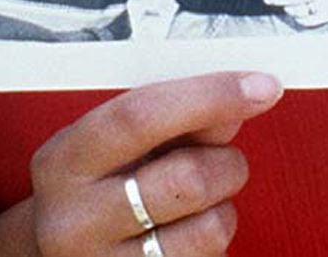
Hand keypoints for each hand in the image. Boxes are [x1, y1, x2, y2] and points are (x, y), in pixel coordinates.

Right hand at [22, 71, 283, 255]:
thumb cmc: (88, 190)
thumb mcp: (108, 146)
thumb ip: (169, 121)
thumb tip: (236, 104)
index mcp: (66, 161)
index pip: (141, 117)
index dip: (209, 96)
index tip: (261, 86)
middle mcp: (78, 219)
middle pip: (187, 178)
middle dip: (226, 162)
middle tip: (222, 160)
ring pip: (208, 230)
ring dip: (223, 210)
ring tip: (199, 206)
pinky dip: (213, 245)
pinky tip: (186, 235)